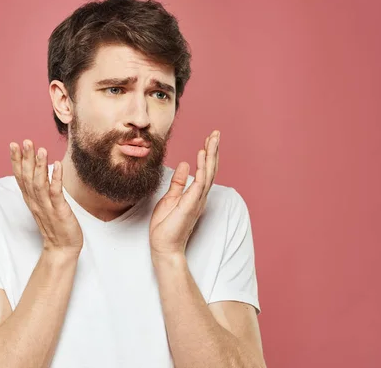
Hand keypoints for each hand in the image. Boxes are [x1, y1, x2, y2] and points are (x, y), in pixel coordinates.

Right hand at [10, 140, 83, 254]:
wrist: (63, 248)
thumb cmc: (56, 225)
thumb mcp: (43, 205)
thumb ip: (39, 190)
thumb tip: (37, 172)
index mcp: (31, 199)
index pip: (20, 177)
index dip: (16, 161)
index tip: (14, 145)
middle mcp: (36, 202)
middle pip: (27, 177)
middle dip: (26, 158)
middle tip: (25, 141)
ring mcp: (47, 207)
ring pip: (39, 184)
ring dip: (39, 166)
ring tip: (41, 149)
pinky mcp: (59, 211)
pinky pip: (55, 193)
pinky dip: (55, 178)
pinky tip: (57, 165)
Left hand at [149, 130, 219, 256]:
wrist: (164, 246)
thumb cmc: (166, 226)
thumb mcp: (170, 198)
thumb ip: (179, 182)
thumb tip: (185, 165)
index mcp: (195, 194)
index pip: (204, 170)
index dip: (207, 155)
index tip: (209, 140)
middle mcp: (200, 196)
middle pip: (210, 168)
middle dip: (213, 150)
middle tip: (216, 133)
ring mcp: (197, 199)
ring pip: (208, 172)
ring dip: (211, 154)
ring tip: (212, 138)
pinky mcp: (192, 203)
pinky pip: (200, 182)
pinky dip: (202, 167)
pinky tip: (201, 154)